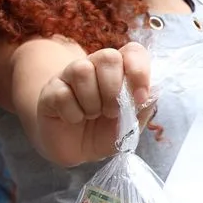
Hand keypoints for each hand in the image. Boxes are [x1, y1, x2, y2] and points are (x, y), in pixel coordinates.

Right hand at [36, 42, 152, 163]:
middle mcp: (95, 65)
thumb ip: (143, 108)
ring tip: (92, 115)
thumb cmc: (105, 131)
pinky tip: (74, 119)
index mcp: (120, 70)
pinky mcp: (51, 89)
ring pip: (82, 70)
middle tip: (112, 112)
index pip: (133, 51)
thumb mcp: (130, 125)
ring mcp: (70, 75)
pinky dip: (73, 113)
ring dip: (92, 102)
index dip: (139, 71)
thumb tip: (151, 92)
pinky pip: (62, 93)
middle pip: (108, 56)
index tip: (140, 97)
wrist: (76, 150)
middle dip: (114, 90)